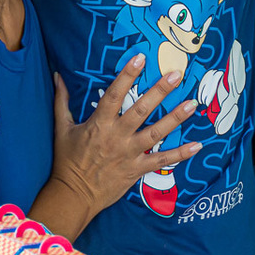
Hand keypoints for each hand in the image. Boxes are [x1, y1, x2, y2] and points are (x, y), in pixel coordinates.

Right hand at [49, 56, 199, 220]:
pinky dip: (180, 154)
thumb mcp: (61, 128)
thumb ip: (61, 101)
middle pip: (141, 109)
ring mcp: (129, 153)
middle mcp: (117, 136)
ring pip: (156, 133)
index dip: (127, 75)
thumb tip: (57, 76)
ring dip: (176, 118)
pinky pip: (162, 160)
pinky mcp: (137, 169)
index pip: (114, 94)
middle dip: (160, 91)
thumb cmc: (67, 161)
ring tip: (192, 103)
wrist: (72, 196)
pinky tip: (197, 145)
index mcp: (99, 124)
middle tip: (177, 74)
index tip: (141, 58)